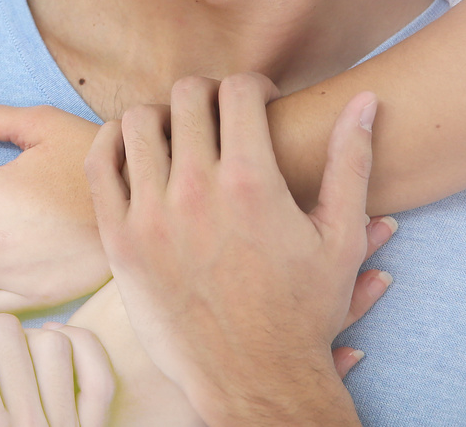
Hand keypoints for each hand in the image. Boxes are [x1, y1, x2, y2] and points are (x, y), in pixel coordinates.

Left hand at [86, 75, 383, 425]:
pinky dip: (113, 142)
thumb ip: (351, 162)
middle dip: (210, 94)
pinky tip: (135, 147)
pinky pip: (101, 165)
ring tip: (180, 134)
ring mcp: (151, 216)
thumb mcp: (342, 239)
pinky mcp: (120, 241)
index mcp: (252, 183)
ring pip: (139, 122)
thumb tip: (364, 100)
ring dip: (162, 116)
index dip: (255, 86)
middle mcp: (196, 191)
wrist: (254, 379)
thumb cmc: (304, 311)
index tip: (260, 103)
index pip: (238, 90)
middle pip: (187, 96)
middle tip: (221, 115)